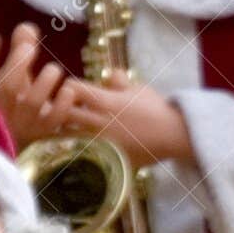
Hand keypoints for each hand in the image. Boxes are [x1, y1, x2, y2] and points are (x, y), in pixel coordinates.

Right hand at [0, 24, 78, 147]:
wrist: (18, 140)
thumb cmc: (13, 100)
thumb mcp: (12, 75)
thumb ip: (18, 50)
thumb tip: (28, 25)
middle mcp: (4, 110)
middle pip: (9, 88)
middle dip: (19, 65)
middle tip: (30, 47)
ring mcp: (24, 123)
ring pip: (32, 103)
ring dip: (44, 83)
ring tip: (54, 69)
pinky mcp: (44, 132)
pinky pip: (54, 120)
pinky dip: (62, 104)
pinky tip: (69, 90)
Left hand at [57, 78, 194, 168]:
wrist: (174, 136)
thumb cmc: (156, 109)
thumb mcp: (138, 88)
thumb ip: (118, 80)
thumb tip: (106, 75)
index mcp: (104, 100)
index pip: (70, 87)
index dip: (68, 87)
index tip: (74, 91)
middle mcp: (98, 121)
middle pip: (62, 112)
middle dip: (59, 109)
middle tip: (64, 111)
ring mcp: (101, 141)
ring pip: (67, 136)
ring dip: (65, 131)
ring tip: (70, 130)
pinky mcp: (106, 158)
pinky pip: (82, 154)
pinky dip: (78, 150)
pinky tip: (82, 148)